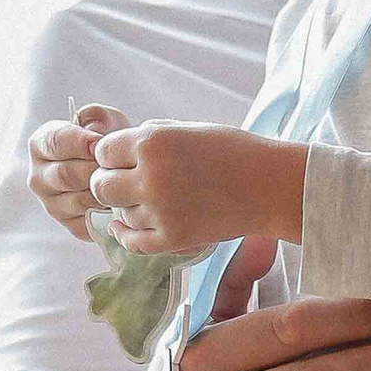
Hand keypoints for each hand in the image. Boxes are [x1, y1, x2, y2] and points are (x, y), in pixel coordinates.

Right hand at [28, 99, 124, 244]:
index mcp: (40, 145)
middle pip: (66, 175)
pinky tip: (121, 200)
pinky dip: (109, 211)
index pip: (55, 142)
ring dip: (104, 191)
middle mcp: (39, 178)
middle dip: (95, 169)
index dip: (79, 142)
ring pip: (80, 200)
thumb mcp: (104, 120)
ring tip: (122, 181)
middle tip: (117, 164)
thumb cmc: (108, 141)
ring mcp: (52, 205)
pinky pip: (91, 221)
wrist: (122, 169)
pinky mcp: (71, 226)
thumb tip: (93, 131)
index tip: (99, 142)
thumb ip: (96, 116)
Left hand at [89, 121, 305, 256]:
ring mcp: (160, 211)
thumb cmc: (232, 151)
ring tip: (153, 200)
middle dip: (109, 183)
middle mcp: (150, 176)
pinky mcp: (173, 238)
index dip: (111, 156)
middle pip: (102, 186)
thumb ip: (149, 137)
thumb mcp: (187, 129)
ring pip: (120, 213)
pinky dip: (125, 234)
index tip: (124, 160)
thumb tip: (115, 151)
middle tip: (125, 183)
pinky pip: (132, 241)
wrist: (269, 185)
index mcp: (153, 143)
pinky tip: (126, 226)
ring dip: (129, 207)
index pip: (103, 152)